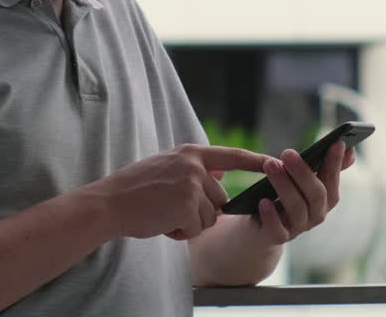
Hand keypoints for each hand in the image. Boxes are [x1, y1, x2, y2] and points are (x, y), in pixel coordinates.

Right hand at [86, 144, 267, 240]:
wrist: (110, 203)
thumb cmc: (135, 190)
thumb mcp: (166, 168)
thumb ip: (193, 171)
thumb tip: (219, 178)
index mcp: (190, 153)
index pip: (232, 156)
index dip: (255, 161)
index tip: (275, 162)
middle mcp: (194, 166)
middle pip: (220, 198)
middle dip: (201, 212)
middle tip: (171, 210)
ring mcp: (192, 185)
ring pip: (211, 216)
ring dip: (192, 223)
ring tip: (165, 215)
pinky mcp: (188, 205)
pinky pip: (199, 228)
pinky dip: (183, 232)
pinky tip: (164, 223)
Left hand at [250, 140, 355, 243]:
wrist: (259, 227)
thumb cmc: (282, 196)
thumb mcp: (300, 179)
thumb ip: (322, 166)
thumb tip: (350, 150)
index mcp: (323, 199)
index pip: (332, 181)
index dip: (335, 164)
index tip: (336, 143)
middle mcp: (315, 215)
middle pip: (316, 195)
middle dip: (303, 172)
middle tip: (287, 152)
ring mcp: (297, 228)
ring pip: (297, 209)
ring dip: (284, 185)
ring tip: (270, 165)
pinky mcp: (277, 237)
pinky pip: (277, 230)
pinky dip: (271, 216)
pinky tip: (263, 201)